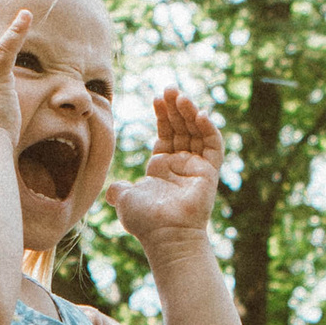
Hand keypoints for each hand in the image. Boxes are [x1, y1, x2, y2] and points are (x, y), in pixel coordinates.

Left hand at [109, 86, 224, 253]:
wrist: (164, 236)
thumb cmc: (145, 221)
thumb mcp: (125, 199)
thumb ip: (119, 190)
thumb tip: (112, 190)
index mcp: (162, 167)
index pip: (166, 133)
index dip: (162, 115)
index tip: (156, 98)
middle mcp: (181, 165)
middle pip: (182, 128)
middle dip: (176, 108)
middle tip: (169, 89)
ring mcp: (196, 168)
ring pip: (197, 132)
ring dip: (190, 113)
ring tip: (181, 96)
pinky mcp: (209, 172)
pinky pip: (214, 146)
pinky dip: (209, 129)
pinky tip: (200, 114)